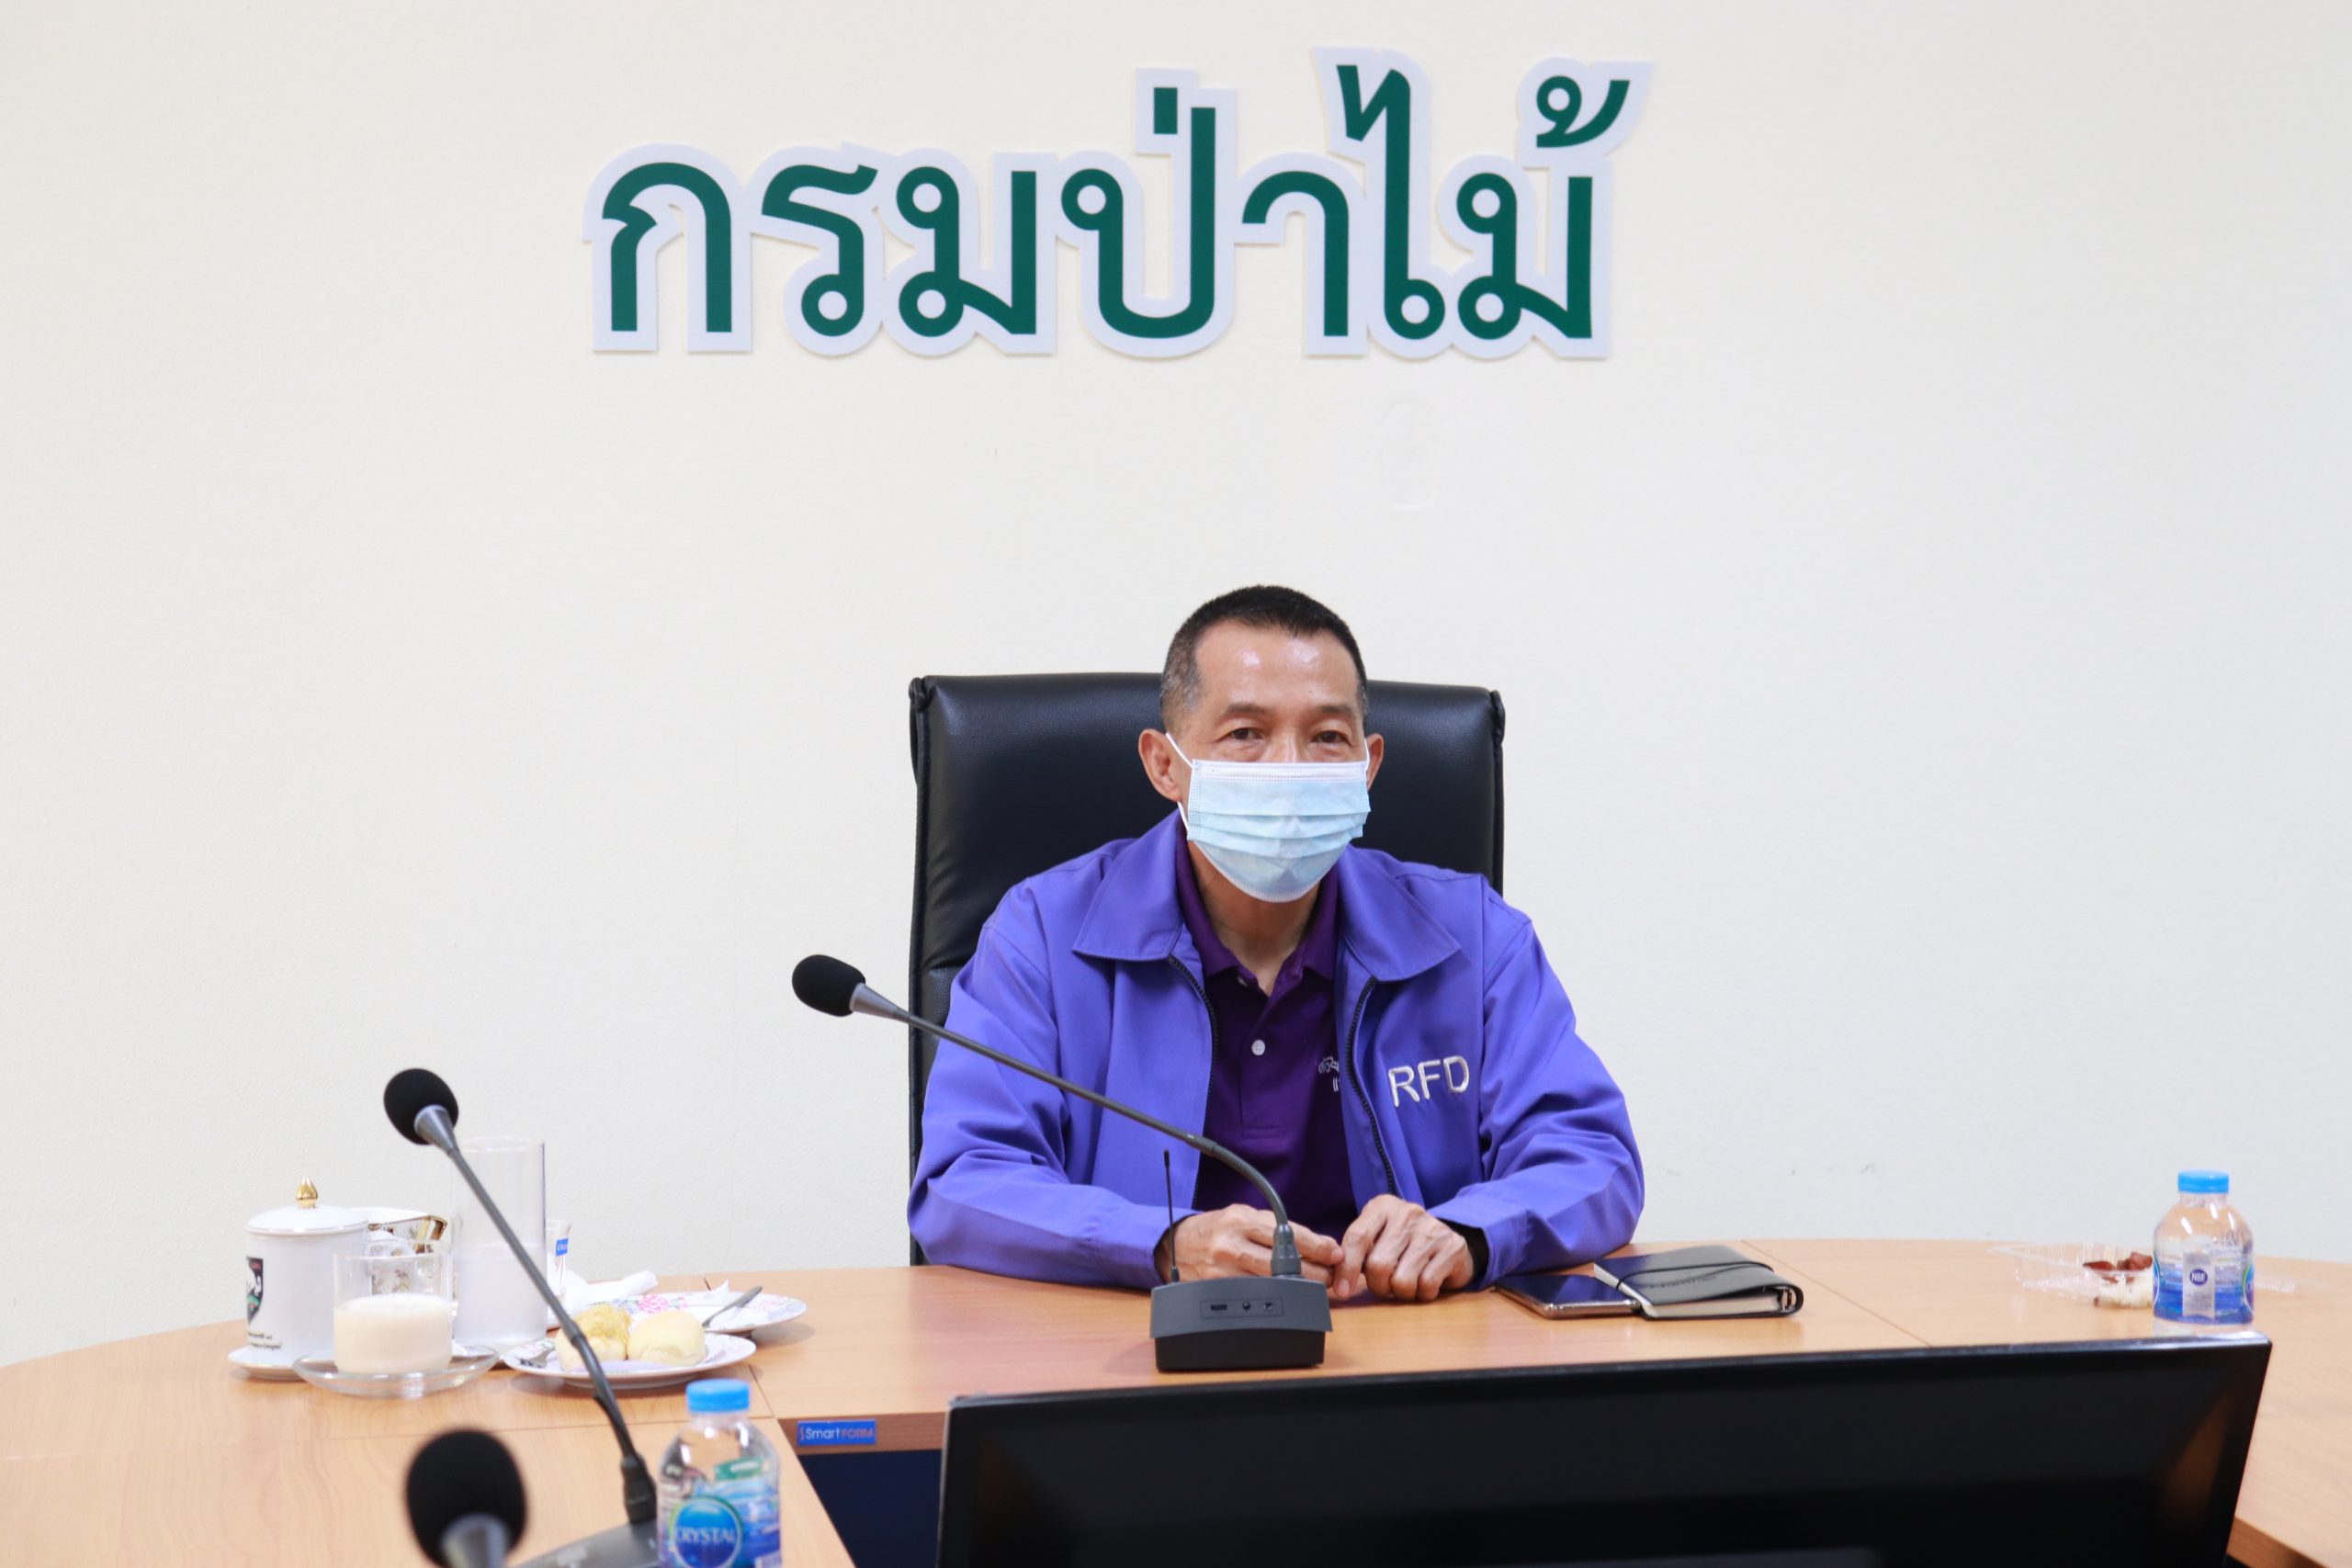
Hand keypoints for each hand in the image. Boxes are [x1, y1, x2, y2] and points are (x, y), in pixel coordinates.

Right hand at [1161, 1205, 1341, 1286]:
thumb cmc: (1219, 1228)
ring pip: (1272, 1283)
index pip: (1287, 1234)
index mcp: (1241, 1220)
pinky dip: (1277, 1295)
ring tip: (1316, 1287)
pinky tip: (1289, 1295)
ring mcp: (1224, 1271)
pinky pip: (1256, 1295)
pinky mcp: (1220, 1290)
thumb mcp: (1246, 1216)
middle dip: (1313, 1272)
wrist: (1179, 1245)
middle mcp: (1232, 1245)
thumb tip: (1320, 1244)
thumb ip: (1278, 1228)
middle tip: (1330, 1276)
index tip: (1334, 1253)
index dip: (1315, 1246)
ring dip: (1299, 1287)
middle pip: (1282, 1263)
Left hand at [1338, 1195, 1473, 1301]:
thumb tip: (1338, 1280)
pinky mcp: (1452, 1248)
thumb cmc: (1403, 1244)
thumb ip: (1356, 1252)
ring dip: (1401, 1292)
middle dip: (1378, 1285)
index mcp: (1383, 1207)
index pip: (1357, 1237)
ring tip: (1406, 1282)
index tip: (1343, 1291)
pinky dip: (1423, 1293)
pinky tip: (1425, 1282)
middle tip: (1385, 1284)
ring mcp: (1432, 1229)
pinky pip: (1427, 1286)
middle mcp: (1407, 1213)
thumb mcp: (1377, 1238)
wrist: (1448, 1242)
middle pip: (1378, 1265)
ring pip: (1402, 1280)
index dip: (1347, 1268)